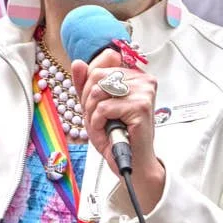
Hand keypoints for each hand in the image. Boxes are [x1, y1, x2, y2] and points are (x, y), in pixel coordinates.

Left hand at [72, 49, 165, 213]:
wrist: (131, 163)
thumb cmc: (116, 136)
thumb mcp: (95, 106)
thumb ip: (86, 84)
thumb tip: (78, 63)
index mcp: (134, 74)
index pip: (105, 58)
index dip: (90, 80)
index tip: (94, 101)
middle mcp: (143, 79)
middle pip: (97, 74)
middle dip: (88, 99)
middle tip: (96, 118)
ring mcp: (144, 91)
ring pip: (98, 91)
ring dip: (92, 113)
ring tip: (102, 126)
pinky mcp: (141, 106)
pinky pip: (104, 108)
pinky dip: (98, 123)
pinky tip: (106, 132)